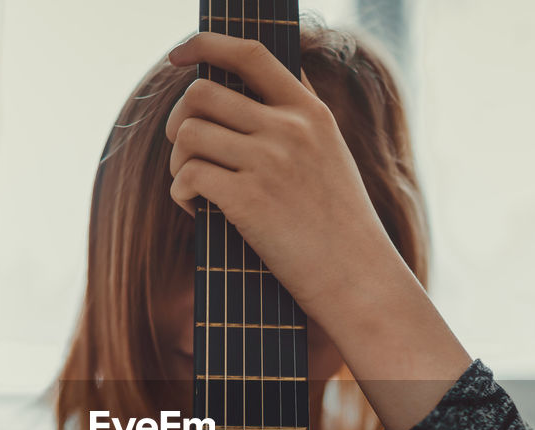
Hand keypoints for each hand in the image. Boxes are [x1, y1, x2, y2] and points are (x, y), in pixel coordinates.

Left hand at [166, 32, 395, 317]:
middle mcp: (289, 129)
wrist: (357, 278)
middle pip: (201, 94)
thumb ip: (300, 117)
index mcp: (310, 111)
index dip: (204, 46)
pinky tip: (197, 211)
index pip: (249, 54)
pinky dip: (180, 195)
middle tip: (185, 152)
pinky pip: (188, 176)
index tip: (177, 56)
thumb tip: (262, 80)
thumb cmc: (339, 225)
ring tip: (194, 188)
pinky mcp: (249, 199)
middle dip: (178, 121)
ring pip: (188, 134)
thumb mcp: (331, 154)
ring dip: (178, 162)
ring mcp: (269, 162)